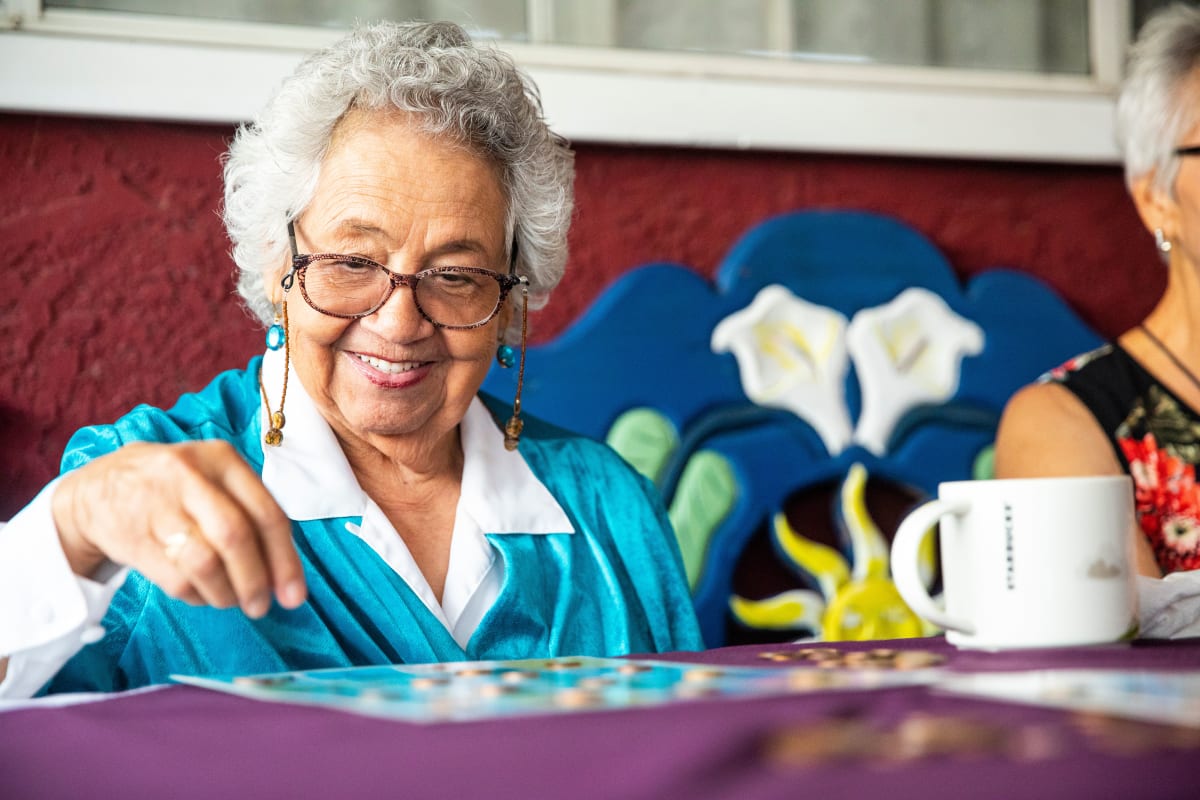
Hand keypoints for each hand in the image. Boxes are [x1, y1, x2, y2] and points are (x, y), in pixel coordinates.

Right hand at [51, 440, 306, 616]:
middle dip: (255, 581)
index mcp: (222, 459)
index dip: (285, 560)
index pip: (266, 513)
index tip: (295, 595)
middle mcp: (191, 475)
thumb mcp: (213, 479)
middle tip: (260, 607)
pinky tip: (201, 593)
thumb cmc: (175, 489)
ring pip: (204, 562)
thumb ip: (251, 515)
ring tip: (230, 601)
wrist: (96, 489)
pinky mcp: (132, 536)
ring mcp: (157, 504)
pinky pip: (176, 579)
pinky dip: (196, 596)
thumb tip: (287, 578)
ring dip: (225, 593)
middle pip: (235, 537)